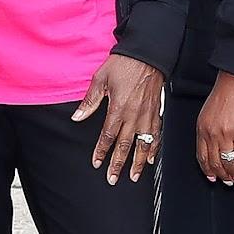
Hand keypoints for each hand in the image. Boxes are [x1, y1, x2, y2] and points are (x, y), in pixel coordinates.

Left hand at [72, 53, 164, 183]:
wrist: (147, 55)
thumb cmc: (124, 64)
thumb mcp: (100, 79)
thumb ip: (89, 101)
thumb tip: (77, 117)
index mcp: (119, 108)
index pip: (108, 136)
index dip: (101, 151)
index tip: (97, 163)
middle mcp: (134, 115)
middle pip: (125, 146)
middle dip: (118, 164)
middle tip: (112, 178)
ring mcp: (147, 115)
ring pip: (142, 144)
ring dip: (137, 162)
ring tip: (133, 176)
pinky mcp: (156, 112)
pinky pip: (156, 135)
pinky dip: (154, 149)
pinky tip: (150, 159)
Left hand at [195, 72, 233, 184]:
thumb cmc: (224, 93)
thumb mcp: (208, 113)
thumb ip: (208, 130)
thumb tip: (214, 147)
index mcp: (201, 128)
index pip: (201, 155)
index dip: (207, 169)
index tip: (211, 176)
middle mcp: (212, 133)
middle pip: (214, 162)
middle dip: (220, 175)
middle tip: (225, 181)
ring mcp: (226, 134)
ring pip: (228, 162)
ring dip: (232, 174)